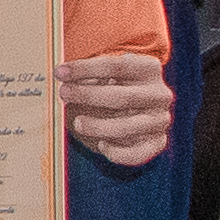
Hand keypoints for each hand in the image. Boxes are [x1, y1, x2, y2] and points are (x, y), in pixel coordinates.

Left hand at [63, 51, 174, 169]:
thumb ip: (90, 72)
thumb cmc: (116, 83)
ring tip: (77, 123)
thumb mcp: (107, 70)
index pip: (117, 66)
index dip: (86, 69)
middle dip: (89, 96)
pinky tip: (102, 145)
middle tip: (64, 93)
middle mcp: (159, 94)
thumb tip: (63, 75)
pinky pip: (138, 153)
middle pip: (123, 97)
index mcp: (149, 68)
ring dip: (99, 126)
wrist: (141, 103)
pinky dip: (118, 152)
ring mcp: (160, 120)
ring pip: (128, 127)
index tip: (60, 72)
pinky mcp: (157, 142)